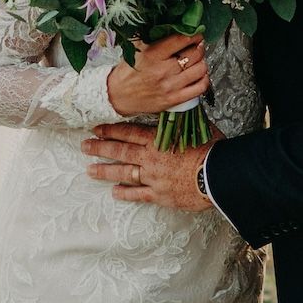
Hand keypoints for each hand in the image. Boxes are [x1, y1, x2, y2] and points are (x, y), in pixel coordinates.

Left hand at [82, 121, 212, 213]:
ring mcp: (153, 177)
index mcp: (159, 140)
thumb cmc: (212, 150)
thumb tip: (181, 108)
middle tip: (85, 146)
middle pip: (120, 151)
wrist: (218, 175)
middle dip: (100, 148)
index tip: (96, 129)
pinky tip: (114, 192)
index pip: (128, 132)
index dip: (111, 130)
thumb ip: (184, 121)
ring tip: (90, 170)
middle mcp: (151, 157)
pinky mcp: (160, 195)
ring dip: (105, 170)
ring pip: (124, 173)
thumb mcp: (197, 128)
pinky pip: (138, 194)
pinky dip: (125, 193)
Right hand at [106, 32, 211, 117]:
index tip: (196, 33)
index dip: (194, 34)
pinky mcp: (174, 99)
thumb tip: (171, 23)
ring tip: (198, 60)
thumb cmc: (128, 71)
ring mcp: (170, 86)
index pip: (182, 39)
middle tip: (197, 45)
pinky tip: (199, 75)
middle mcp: (163, 70)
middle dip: (199, 47)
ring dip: (202, 62)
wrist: (117, 96)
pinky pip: (199, 88)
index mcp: (153, 54)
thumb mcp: (136, 49)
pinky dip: (203, 80)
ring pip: (200, 69)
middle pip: (194, 53)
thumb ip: (153, 36)